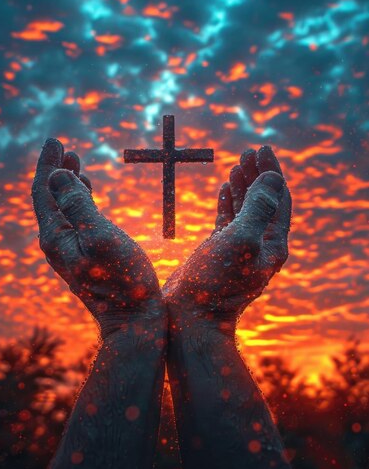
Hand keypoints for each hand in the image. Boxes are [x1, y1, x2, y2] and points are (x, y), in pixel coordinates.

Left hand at [32, 138, 163, 338]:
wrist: (134, 321)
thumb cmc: (123, 280)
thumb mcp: (100, 237)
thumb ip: (78, 204)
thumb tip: (58, 175)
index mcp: (56, 237)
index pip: (44, 192)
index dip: (48, 165)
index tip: (55, 141)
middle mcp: (58, 243)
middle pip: (49, 198)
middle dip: (54, 170)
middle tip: (62, 146)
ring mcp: (71, 250)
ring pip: (62, 208)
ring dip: (67, 183)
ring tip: (75, 162)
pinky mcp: (86, 255)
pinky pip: (76, 220)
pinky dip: (80, 200)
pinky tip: (89, 192)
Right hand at [163, 146, 290, 332]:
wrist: (190, 320)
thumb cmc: (214, 283)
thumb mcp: (240, 239)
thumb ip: (257, 207)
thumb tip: (275, 177)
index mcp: (272, 243)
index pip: (279, 198)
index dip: (271, 171)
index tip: (260, 149)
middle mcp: (260, 245)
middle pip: (264, 200)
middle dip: (257, 174)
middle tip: (247, 152)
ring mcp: (240, 249)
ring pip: (247, 209)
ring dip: (244, 185)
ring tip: (237, 165)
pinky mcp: (220, 252)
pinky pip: (229, 220)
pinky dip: (229, 201)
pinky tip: (225, 189)